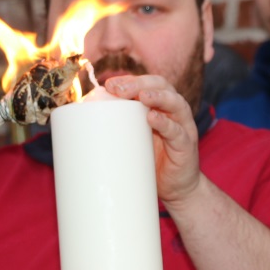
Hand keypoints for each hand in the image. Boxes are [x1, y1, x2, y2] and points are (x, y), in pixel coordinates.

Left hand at [103, 75, 200, 205]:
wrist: (177, 189)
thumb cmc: (152, 162)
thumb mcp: (133, 141)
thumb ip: (119, 128)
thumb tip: (83, 124)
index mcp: (161, 106)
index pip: (147, 83)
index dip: (130, 80)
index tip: (108, 84)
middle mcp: (174, 111)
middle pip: (161, 86)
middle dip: (139, 83)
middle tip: (118, 88)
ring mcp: (183, 127)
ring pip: (174, 103)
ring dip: (157, 96)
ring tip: (142, 96)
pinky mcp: (186, 146)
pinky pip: (177, 131)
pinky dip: (166, 124)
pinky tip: (153, 118)